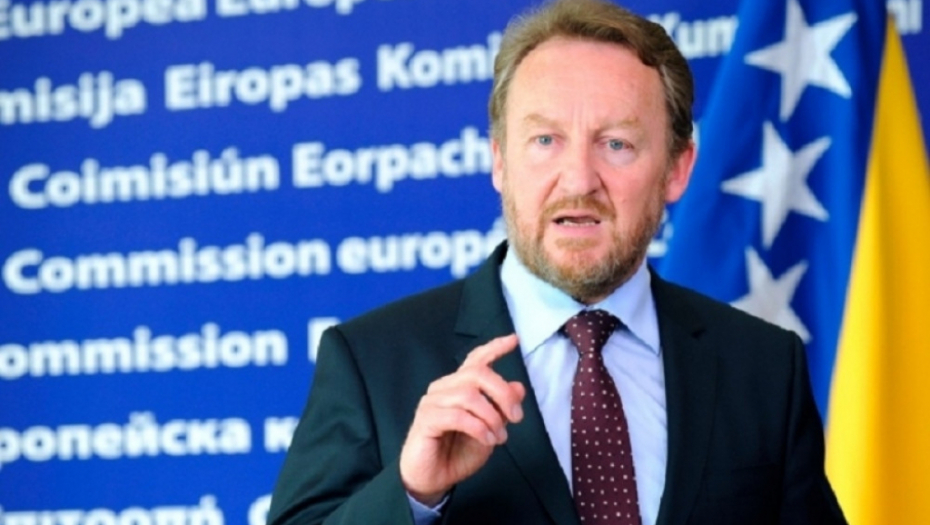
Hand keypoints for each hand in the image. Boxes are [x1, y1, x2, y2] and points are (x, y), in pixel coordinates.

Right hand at [399, 334, 525, 505]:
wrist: (433, 479)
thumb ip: (501, 408)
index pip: (476, 360)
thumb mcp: (490, 430)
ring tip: (500, 437)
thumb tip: (519, 387)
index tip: (514, 339)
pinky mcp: (426, 419)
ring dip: (492, 417)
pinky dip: (479, 428)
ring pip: (469, 395)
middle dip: (503, 393)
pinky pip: (458, 416)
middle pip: (477, 374)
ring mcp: (432, 402)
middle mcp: (444, 388)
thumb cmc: (458, 452)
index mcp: (459, 387)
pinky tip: (487, 440)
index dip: (495, 348)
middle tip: (516, 417)